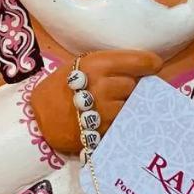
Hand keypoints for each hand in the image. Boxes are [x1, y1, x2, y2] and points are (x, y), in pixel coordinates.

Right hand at [30, 51, 162, 155]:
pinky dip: (122, 121)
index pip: (139, 61)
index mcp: (95, 65)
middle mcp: (102, 86)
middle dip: (132, 87)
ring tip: (112, 105)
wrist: (39, 119)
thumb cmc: (59, 88)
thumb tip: (140, 69)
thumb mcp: (78, 66)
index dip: (150, 63)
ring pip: (133, 105)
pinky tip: (109, 119)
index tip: (154, 66)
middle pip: (136, 84)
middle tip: (121, 89)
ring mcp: (104, 111)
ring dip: (128, 105)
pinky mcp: (105, 132)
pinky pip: (125, 123)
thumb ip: (106, 66)